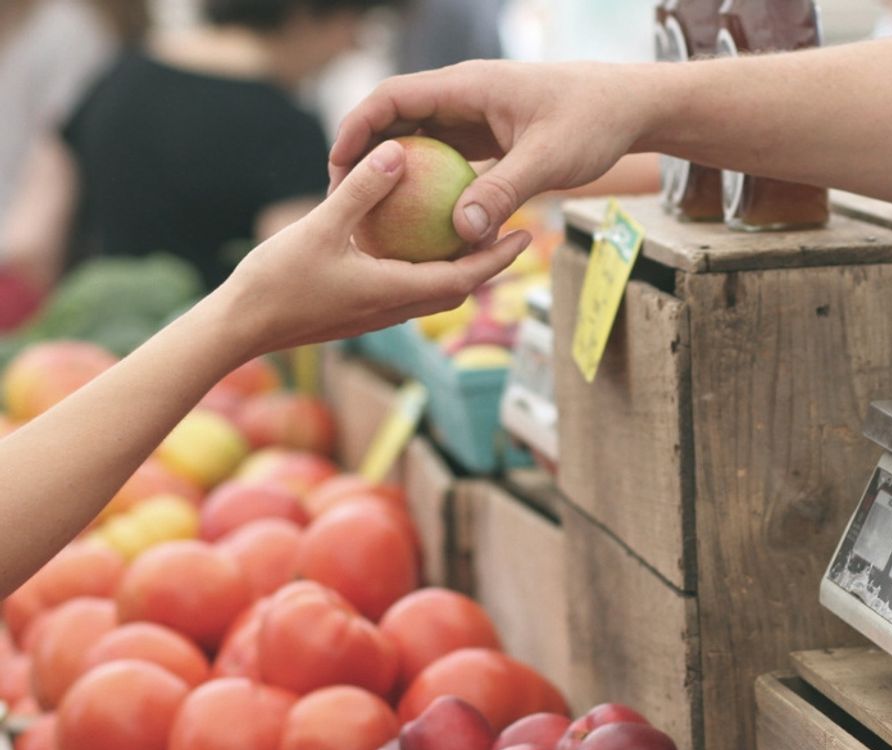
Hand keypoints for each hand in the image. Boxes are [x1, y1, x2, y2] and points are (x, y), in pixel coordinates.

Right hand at [216, 139, 531, 358]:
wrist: (239, 329)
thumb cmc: (276, 282)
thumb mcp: (320, 227)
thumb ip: (361, 191)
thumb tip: (398, 152)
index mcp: (395, 293)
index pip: (464, 278)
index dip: (498, 258)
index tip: (526, 235)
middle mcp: (393, 309)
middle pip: (457, 288)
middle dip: (489, 264)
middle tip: (513, 232)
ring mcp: (375, 314)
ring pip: (432, 292)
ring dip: (458, 268)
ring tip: (473, 235)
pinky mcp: (358, 312)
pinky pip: (405, 289)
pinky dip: (423, 268)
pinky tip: (413, 242)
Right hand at [329, 60, 653, 244]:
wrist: (629, 107)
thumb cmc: (593, 122)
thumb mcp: (549, 160)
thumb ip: (504, 192)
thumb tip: (461, 232)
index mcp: (467, 86)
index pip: (393, 97)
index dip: (357, 128)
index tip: (337, 167)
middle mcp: (464, 97)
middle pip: (396, 119)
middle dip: (365, 155)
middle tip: (343, 200)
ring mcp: (475, 117)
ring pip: (419, 141)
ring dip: (395, 172)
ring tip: (372, 215)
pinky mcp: (488, 137)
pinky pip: (446, 159)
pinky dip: (428, 184)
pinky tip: (420, 222)